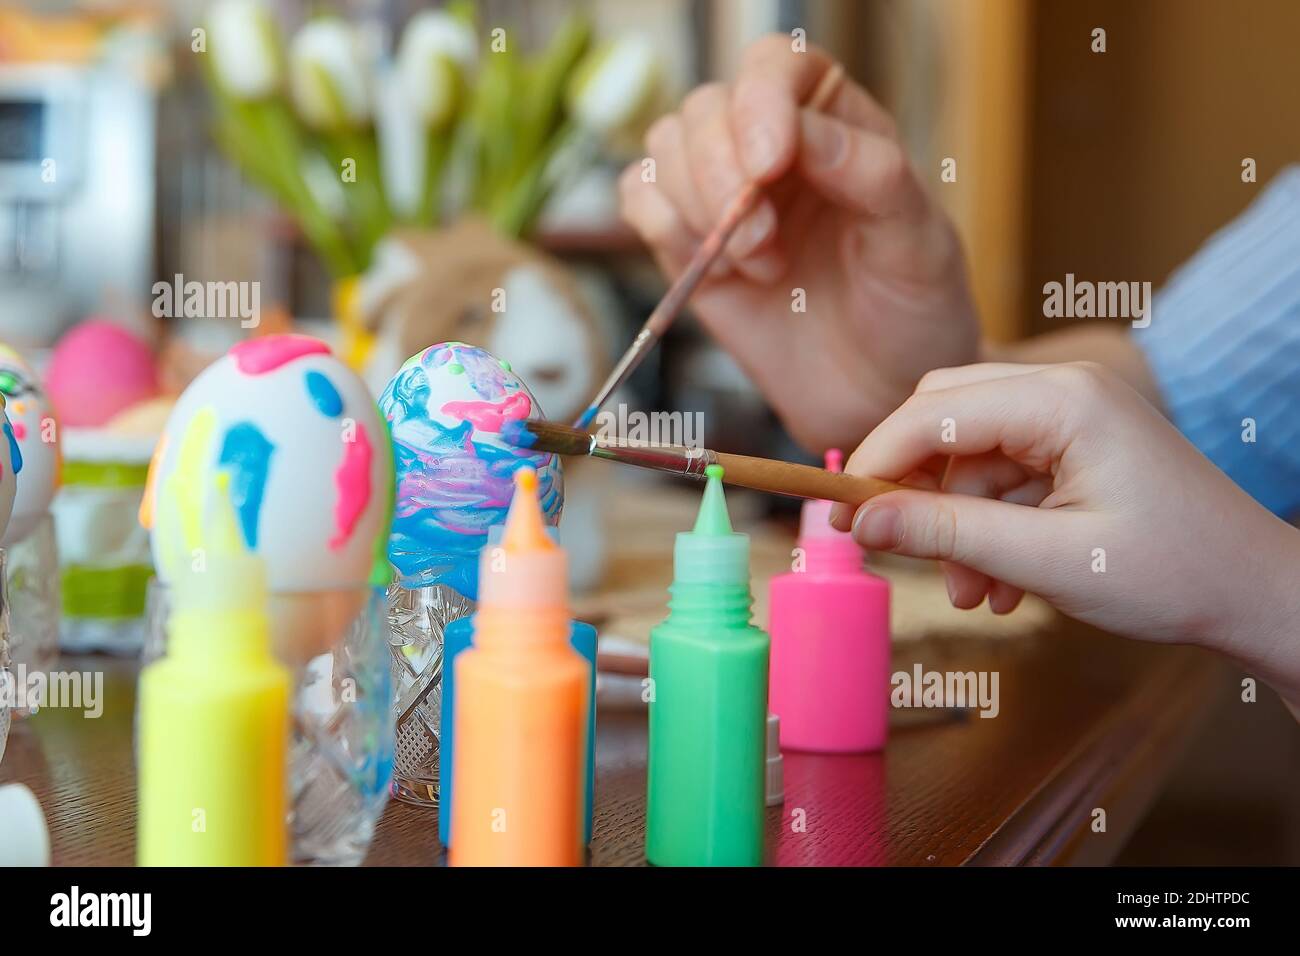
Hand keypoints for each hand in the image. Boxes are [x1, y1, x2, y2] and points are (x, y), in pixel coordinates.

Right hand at [619, 36, 978, 450]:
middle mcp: (774, 147)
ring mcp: (725, 194)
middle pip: (708, 106)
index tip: (770, 165)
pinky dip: (664, 228)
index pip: (777, 66)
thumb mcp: (918, 246)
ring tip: (757, 265)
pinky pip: (639, 196)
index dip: (761, 101)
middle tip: (762, 243)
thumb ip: (872, 178)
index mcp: (837, 125)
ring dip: (696, 206)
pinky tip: (716, 273)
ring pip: (666, 144)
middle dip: (721, 174)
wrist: (877, 394)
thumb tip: (804, 134)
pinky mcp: (688, 242)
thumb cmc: (912, 314)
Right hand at [832, 362, 1299, 704]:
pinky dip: (988, 528)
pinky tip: (1002, 584)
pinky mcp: (1074, 446)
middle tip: (895, 547)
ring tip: (974, 592)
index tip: (840, 518)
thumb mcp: (1047, 560)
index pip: (932, 412)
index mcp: (1062, 400)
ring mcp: (1070, 417)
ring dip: (956, 525)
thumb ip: (947, 534)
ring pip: (968, 457)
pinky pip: (1001, 477)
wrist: (1256, 595)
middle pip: (942, 418)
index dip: (875, 463)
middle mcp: (1062, 391)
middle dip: (916, 490)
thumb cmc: (1174, 573)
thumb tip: (861, 523)